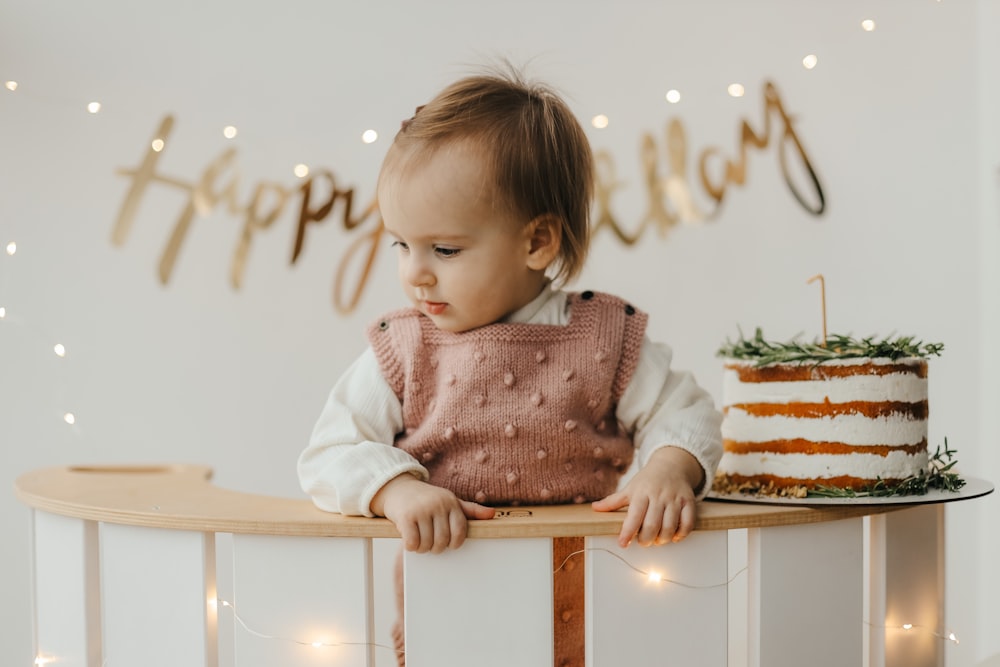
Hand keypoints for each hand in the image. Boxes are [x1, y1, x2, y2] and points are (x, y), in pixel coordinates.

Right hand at [371, 474, 494, 552]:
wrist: (398, 487)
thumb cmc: (427, 499)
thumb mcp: (449, 501)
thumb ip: (470, 510)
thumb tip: (492, 515)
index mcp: (451, 502)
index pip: (459, 531)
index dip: (454, 543)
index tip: (448, 543)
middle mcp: (438, 504)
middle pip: (442, 541)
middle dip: (436, 548)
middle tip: (430, 544)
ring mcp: (421, 510)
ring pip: (427, 544)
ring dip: (422, 549)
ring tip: (419, 542)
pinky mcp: (405, 516)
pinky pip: (412, 542)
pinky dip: (411, 547)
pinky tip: (409, 541)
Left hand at [592, 446, 702, 547]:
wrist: (671, 466)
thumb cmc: (648, 481)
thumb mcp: (629, 488)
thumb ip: (613, 501)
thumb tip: (594, 508)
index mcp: (641, 493)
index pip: (634, 515)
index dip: (628, 532)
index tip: (623, 543)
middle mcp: (658, 496)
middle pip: (652, 524)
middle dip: (646, 539)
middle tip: (643, 542)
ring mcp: (674, 499)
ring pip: (670, 526)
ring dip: (663, 539)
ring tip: (657, 540)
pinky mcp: (688, 502)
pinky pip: (688, 522)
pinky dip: (682, 534)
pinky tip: (674, 536)